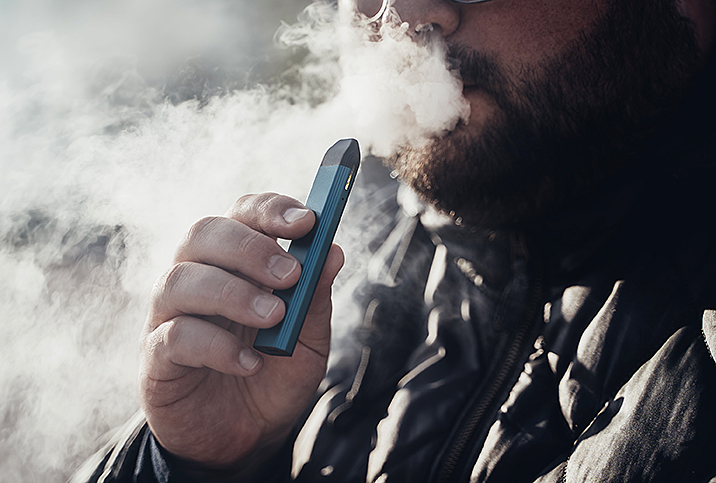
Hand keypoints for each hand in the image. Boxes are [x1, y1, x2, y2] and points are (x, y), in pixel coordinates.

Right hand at [139, 193, 343, 470]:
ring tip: (274, 317)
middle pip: (203, 233)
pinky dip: (216, 346)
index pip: (242, 214)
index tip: (307, 222)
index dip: (270, 210)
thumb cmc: (276, 376)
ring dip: (233, 293)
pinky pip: (174, 336)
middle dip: (250, 248)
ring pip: (181, 280)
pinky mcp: (156, 357)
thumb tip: (333, 251)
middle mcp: (197, 277)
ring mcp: (170, 315)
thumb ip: (315, 298)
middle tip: (290, 274)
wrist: (246, 437)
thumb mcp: (308, 339)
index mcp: (235, 263)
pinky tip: (250, 363)